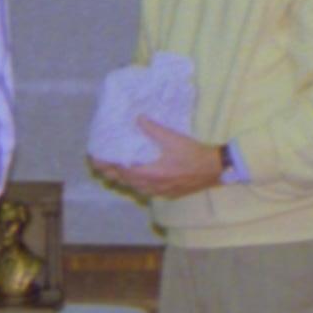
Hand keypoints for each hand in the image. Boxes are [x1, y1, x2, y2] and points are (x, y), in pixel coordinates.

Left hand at [106, 117, 226, 201]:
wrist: (214, 169)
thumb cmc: (193, 154)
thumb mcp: (173, 138)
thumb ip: (154, 129)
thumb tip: (138, 118)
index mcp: (152, 173)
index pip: (123, 170)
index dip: (109, 165)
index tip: (97, 158)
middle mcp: (153, 185)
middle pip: (126, 181)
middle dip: (112, 173)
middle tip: (100, 165)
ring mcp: (160, 191)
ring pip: (135, 188)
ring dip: (124, 180)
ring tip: (113, 171)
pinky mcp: (168, 193)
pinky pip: (146, 191)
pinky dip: (137, 185)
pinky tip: (136, 179)